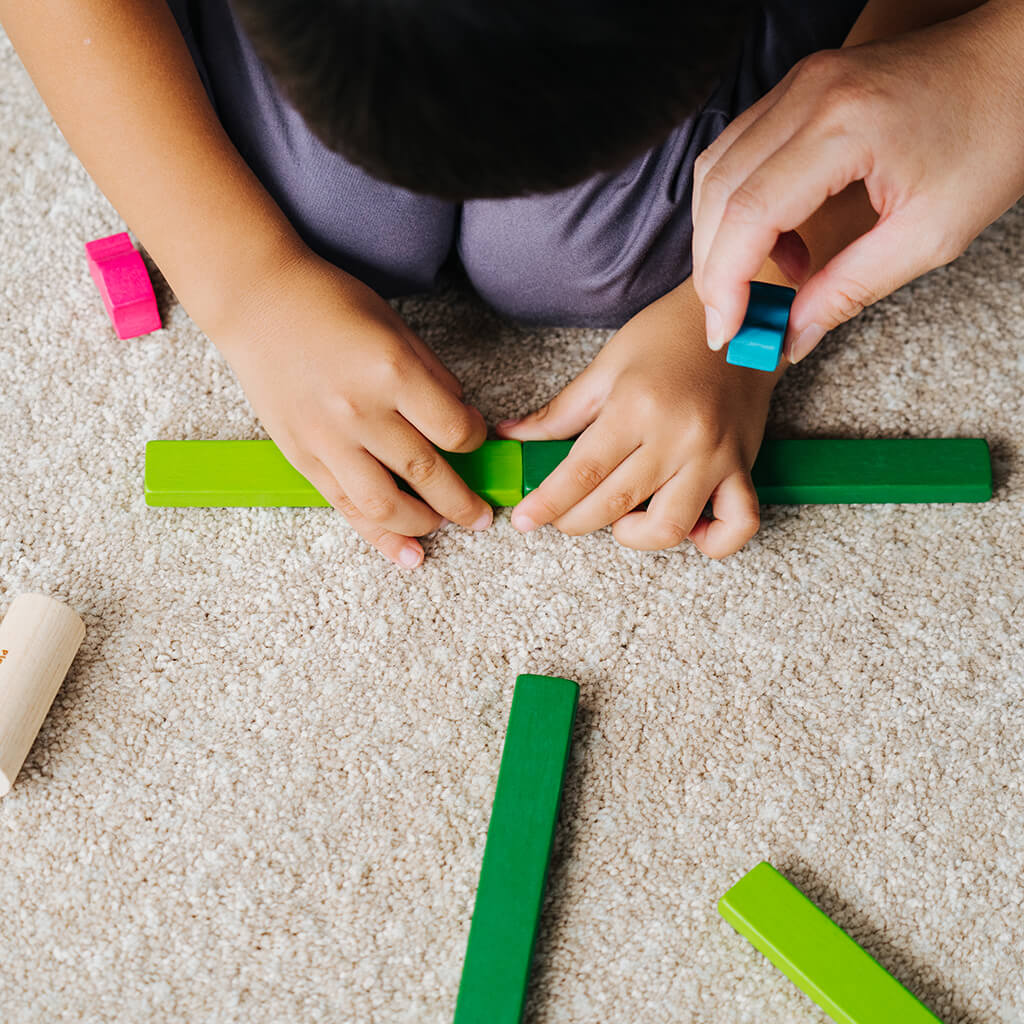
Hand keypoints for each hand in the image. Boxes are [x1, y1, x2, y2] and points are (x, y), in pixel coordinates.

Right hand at [215, 245, 491, 567]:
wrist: (255, 300)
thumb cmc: (329, 304)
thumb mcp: (396, 327)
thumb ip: (433, 376)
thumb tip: (463, 419)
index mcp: (392, 372)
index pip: (454, 430)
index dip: (476, 441)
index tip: (476, 441)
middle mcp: (361, 412)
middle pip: (427, 474)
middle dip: (463, 503)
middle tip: (481, 516)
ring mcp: (327, 439)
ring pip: (387, 505)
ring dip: (424, 524)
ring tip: (442, 525)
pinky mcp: (302, 457)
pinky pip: (347, 508)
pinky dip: (380, 536)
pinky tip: (407, 554)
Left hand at [496, 278, 772, 557]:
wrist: (740, 316)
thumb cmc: (669, 337)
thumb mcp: (607, 366)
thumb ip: (560, 412)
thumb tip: (513, 436)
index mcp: (636, 406)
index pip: (582, 472)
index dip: (547, 504)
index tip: (524, 521)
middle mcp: (679, 436)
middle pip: (615, 505)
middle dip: (575, 521)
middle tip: (562, 516)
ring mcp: (715, 456)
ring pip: (670, 528)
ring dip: (635, 537)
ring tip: (623, 518)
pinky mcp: (744, 467)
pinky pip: (737, 527)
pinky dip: (712, 542)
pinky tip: (688, 527)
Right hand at [692, 0, 1023, 360]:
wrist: (1019, 60)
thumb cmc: (994, 134)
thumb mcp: (931, 233)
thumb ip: (850, 289)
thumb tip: (793, 335)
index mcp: (844, 128)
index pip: (747, 213)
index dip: (725, 282)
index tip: (728, 332)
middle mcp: (807, 96)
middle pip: (717, 191)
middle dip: (713, 267)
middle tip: (735, 321)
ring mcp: (797, 85)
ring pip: (716, 169)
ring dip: (721, 237)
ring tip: (763, 282)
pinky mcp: (798, 90)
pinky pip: (738, 151)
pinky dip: (738, 205)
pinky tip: (777, 239)